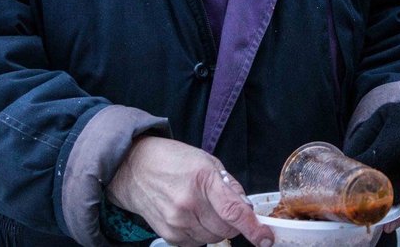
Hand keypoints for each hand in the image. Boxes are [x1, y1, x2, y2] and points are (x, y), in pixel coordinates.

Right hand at [107, 136, 273, 246]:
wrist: (133, 168)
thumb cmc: (172, 159)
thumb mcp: (206, 160)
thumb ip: (229, 185)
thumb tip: (246, 207)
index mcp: (203, 179)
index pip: (234, 211)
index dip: (254, 228)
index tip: (266, 237)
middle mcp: (189, 203)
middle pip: (226, 229)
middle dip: (232, 222)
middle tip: (221, 205)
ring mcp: (177, 221)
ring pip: (213, 238)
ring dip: (216, 227)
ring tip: (202, 207)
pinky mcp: (168, 234)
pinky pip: (197, 243)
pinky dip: (201, 233)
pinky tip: (191, 215)